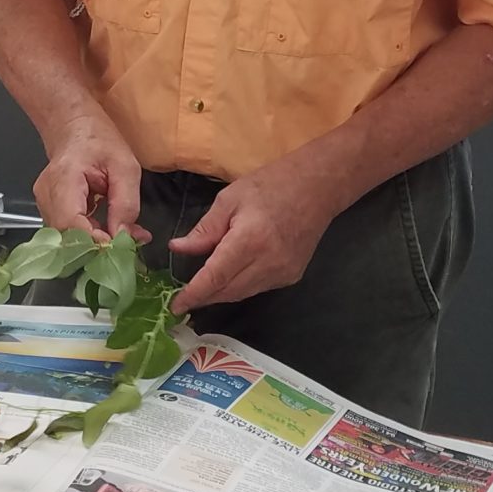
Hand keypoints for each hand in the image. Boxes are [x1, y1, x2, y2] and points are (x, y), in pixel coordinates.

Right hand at [34, 117, 144, 240]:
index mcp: (64, 178)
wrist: (72, 124)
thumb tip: (124, 237)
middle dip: (97, 246)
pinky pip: (66, 230)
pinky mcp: (49, 208)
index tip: (119, 245)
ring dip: (94, 242)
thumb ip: (126, 203)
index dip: (93, 241)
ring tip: (121, 234)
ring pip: (66, 238)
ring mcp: (44, 202)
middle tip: (127, 243)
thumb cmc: (97, 139)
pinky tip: (107, 229)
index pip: (71, 223)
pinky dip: (88, 235)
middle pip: (66, 236)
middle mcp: (47, 193)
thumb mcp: (125, 166)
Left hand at [168, 155, 351, 311]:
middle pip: (227, 291)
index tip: (175, 306)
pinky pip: (258, 288)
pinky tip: (231, 276)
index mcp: (249, 240)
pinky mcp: (292, 276)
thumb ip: (204, 230)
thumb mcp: (229, 199)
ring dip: (221, 293)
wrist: (317, 187)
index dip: (193, 294)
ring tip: (203, 287)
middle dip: (204, 296)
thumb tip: (178, 248)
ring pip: (242, 294)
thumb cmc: (271, 185)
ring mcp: (283, 273)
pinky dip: (240, 286)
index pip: (215, 277)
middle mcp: (268, 263)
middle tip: (183, 298)